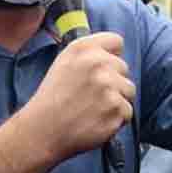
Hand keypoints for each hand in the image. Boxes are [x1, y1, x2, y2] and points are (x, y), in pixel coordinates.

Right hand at [24, 33, 134, 160]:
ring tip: (94, 109)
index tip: (102, 69)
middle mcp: (98, 63)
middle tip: (91, 95)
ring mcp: (108, 86)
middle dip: (113, 82)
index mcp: (84, 48)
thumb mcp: (64, 62)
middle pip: (124, 68)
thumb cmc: (53, 97)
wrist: (42, 130)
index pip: (116, 41)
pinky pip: (127, 112)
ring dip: (117, 101)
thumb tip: (115, 53)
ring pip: (128, 90)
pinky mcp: (116, 109)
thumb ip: (90, 53)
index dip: (111, 56)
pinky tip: (96, 121)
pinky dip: (115, 120)